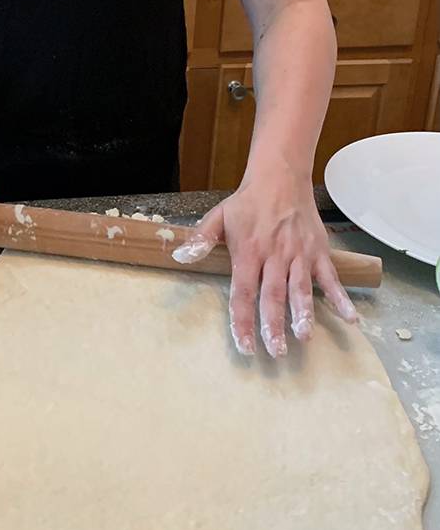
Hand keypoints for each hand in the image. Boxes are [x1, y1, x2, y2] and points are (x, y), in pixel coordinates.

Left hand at [172, 163, 356, 357]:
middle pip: (273, 295)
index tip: (245, 345)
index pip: (243, 292)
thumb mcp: (219, 216)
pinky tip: (350, 318)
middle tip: (277, 352)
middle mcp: (275, 256)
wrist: (280, 177)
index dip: (242, 320)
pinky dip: (341, 298)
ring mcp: (299, 254)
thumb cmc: (248, 202)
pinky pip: (331, 277)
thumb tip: (179, 257)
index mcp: (249, 251)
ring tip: (305, 337)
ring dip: (304, 313)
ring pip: (301, 288)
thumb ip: (200, 239)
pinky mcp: (318, 251)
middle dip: (274, 325)